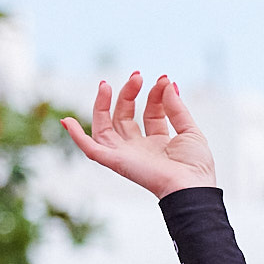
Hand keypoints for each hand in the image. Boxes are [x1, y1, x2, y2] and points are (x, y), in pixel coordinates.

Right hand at [61, 72, 216, 198]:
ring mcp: (126, 155)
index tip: (164, 80)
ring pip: (105, 127)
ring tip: (106, 84)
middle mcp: (140, 149)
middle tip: (137, 76)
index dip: (155, 96)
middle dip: (129, 94)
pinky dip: (77, 137)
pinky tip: (68, 121)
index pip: (151, 114)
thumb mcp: (190, 130)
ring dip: (102, 105)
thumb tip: (166, 83)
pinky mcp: (116, 161)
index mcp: (160, 144)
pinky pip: (91, 150)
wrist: (191, 187)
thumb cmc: (196, 166)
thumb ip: (176, 108)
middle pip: (125, 117)